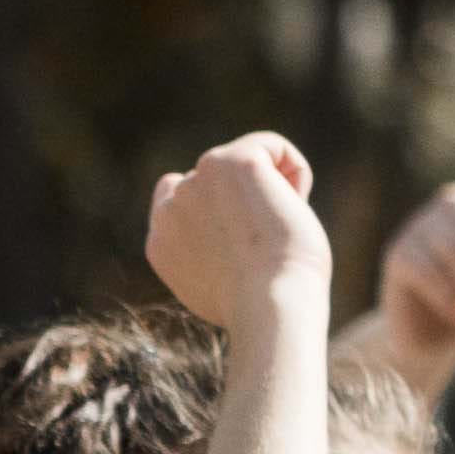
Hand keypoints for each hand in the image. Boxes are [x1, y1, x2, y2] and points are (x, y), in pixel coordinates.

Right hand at [142, 133, 325, 330]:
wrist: (267, 303)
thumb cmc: (260, 307)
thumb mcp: (220, 286)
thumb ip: (211, 255)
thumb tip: (236, 243)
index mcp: (160, 242)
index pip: (174, 193)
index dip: (215, 204)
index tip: (241, 237)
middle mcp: (170, 209)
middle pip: (218, 180)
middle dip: (247, 201)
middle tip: (266, 245)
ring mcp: (195, 181)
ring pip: (246, 162)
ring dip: (272, 189)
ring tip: (280, 227)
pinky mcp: (230, 162)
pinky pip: (271, 146)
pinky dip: (294, 170)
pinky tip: (294, 203)